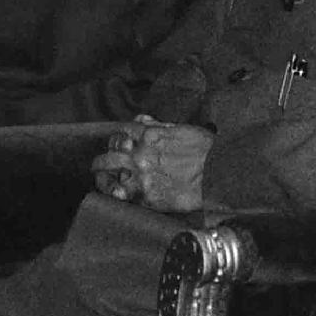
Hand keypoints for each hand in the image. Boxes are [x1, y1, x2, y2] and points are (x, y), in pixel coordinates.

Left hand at [91, 115, 213, 212]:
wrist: (217, 174)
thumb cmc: (205, 151)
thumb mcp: (182, 129)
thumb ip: (159, 125)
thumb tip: (142, 120)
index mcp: (150, 134)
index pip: (122, 132)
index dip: (117, 138)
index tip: (117, 144)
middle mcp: (141, 153)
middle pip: (111, 151)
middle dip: (103, 157)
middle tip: (99, 163)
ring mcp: (141, 175)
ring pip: (109, 171)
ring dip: (101, 174)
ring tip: (99, 178)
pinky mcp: (146, 196)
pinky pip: (120, 194)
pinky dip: (113, 193)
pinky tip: (112, 193)